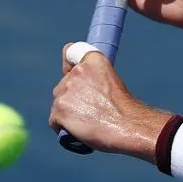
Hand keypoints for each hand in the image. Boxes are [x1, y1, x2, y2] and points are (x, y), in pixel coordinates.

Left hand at [49, 43, 168, 158]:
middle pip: (63, 85)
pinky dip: (63, 127)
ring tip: (88, 122)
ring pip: (59, 103)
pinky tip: (78, 131)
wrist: (127, 126)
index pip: (70, 51)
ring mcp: (65, 92)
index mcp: (92, 61)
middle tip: (90, 110)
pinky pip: (54, 120)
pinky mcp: (59, 110)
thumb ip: (95, 80)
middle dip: (71, 97)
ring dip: (68, 113)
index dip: (69, 62)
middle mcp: (76, 72)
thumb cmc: (125, 109)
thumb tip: (85, 89)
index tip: (69, 68)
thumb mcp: (114, 83)